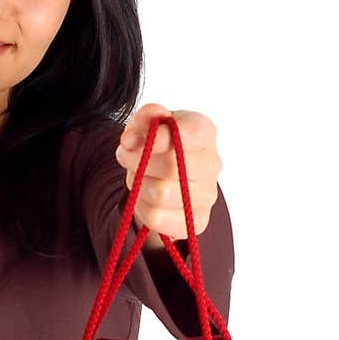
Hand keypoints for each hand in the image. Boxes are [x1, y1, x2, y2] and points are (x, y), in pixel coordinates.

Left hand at [115, 103, 221, 250]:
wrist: (168, 177)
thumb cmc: (160, 145)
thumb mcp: (148, 123)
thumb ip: (144, 118)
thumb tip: (132, 139)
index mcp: (204, 131)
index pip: (189, 133)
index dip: (156, 138)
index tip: (131, 140)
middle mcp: (212, 163)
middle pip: (171, 166)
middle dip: (138, 162)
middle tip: (126, 157)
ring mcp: (208, 195)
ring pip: (160, 194)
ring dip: (138, 184)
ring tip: (138, 176)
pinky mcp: (197, 221)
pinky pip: (157, 217)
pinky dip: (141, 206)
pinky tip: (143, 196)